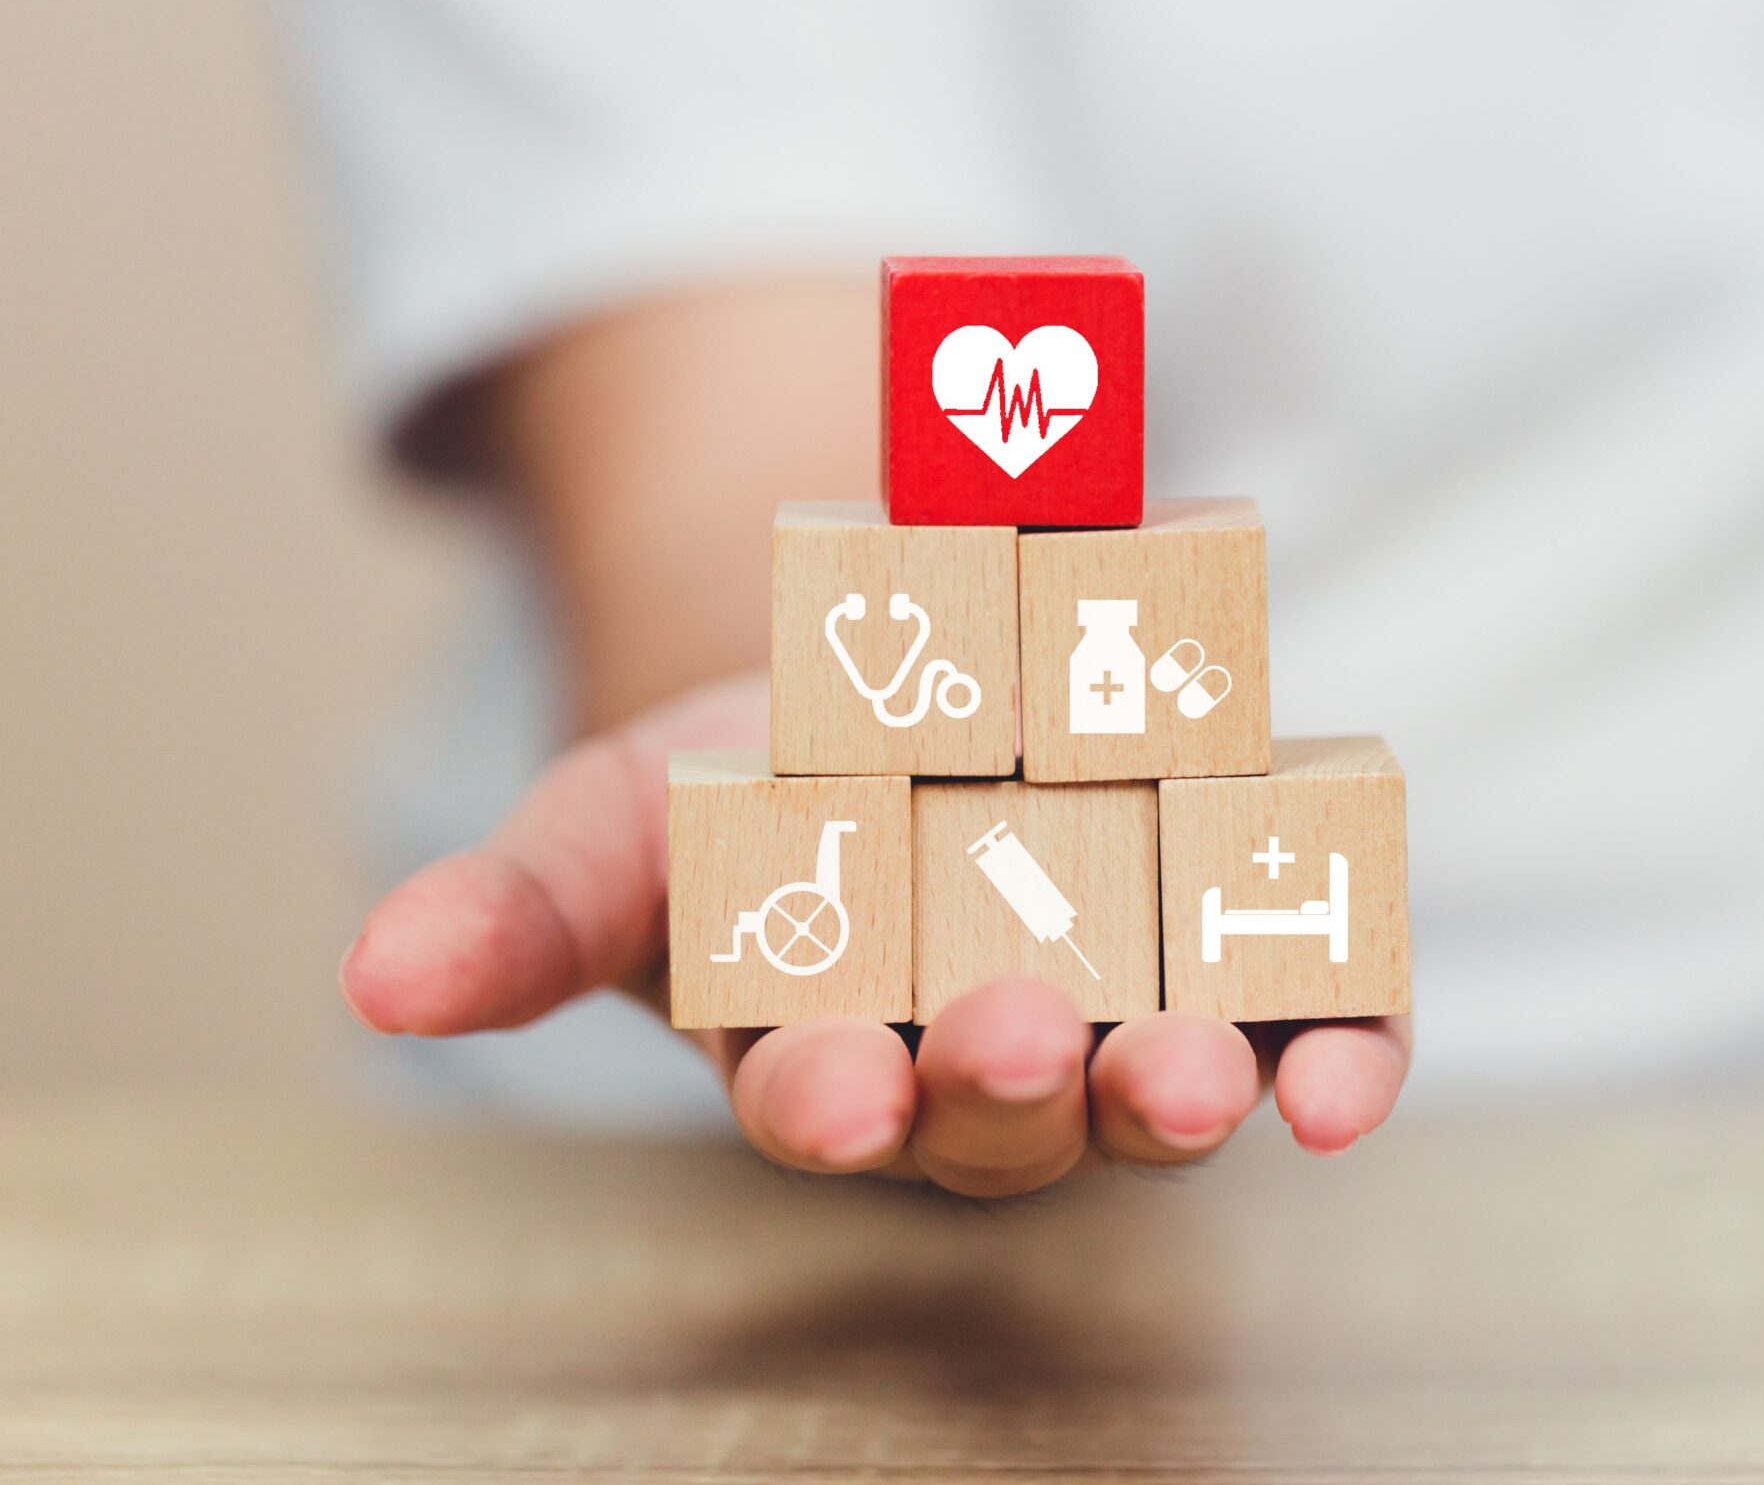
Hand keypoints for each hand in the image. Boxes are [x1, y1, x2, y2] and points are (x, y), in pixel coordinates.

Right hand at [336, 674, 1411, 1194]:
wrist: (928, 692)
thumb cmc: (761, 788)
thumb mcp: (630, 817)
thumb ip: (525, 902)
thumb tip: (374, 973)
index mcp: (826, 1041)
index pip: (818, 1094)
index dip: (822, 1094)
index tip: (824, 1084)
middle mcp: (984, 1062)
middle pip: (998, 1111)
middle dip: (1002, 1088)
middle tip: (1009, 1036)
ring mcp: (1125, 1019)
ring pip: (1148, 1088)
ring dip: (1169, 1090)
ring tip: (1184, 1066)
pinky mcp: (1252, 968)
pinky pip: (1305, 1032)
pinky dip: (1337, 1057)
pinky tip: (1349, 1086)